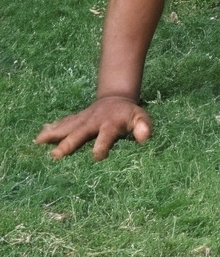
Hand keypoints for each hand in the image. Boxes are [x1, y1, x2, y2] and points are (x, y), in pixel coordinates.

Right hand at [34, 96, 151, 160]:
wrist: (117, 99)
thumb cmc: (128, 114)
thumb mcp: (140, 117)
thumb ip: (143, 126)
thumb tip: (144, 137)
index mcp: (109, 124)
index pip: (105, 137)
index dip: (102, 146)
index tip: (97, 157)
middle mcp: (93, 121)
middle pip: (80, 133)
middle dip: (68, 144)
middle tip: (55, 155)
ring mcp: (83, 119)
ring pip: (67, 126)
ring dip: (53, 134)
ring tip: (38, 141)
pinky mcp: (76, 119)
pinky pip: (64, 122)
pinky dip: (52, 128)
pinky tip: (39, 135)